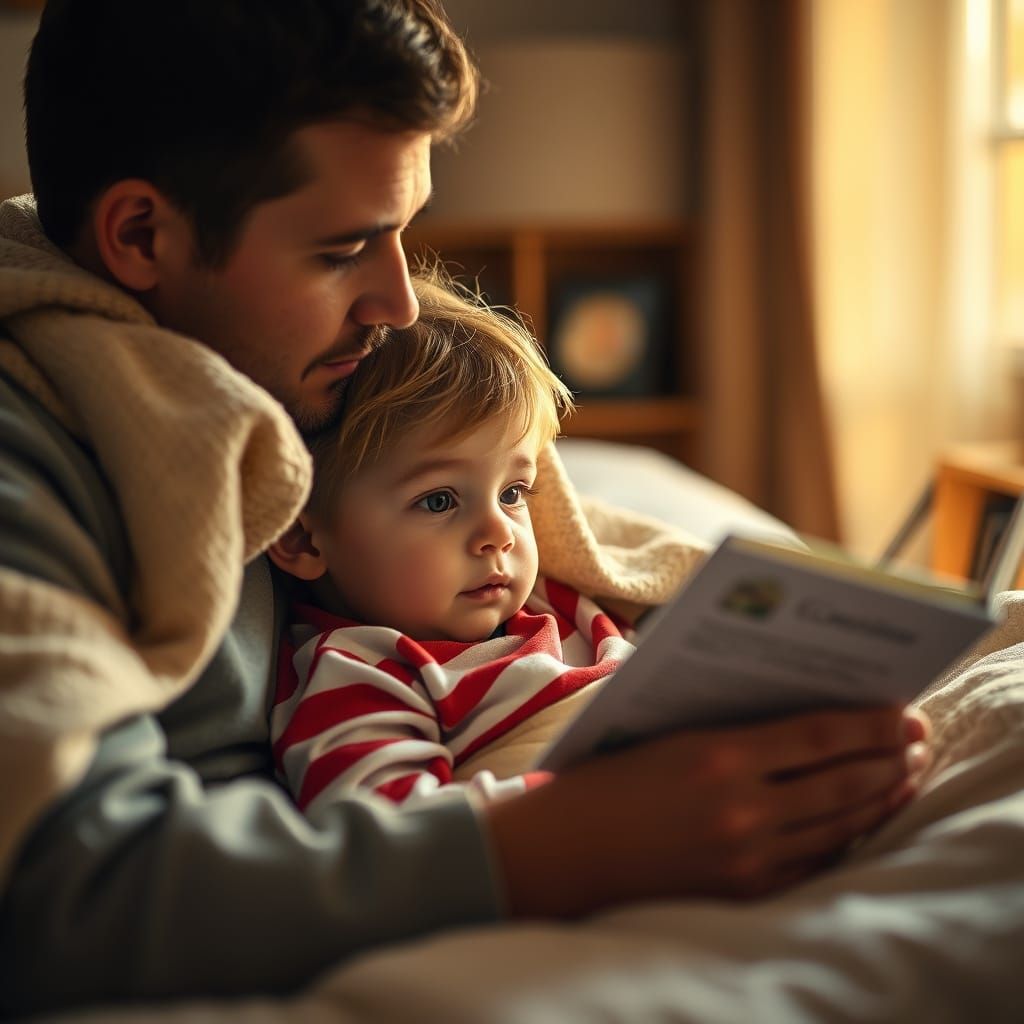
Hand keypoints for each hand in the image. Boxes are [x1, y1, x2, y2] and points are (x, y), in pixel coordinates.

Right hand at [485, 705, 929, 916]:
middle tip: (918, 737)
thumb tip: (798, 709)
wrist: (566, 849)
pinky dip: (848, 835)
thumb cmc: (606, 775)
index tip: (904, 710)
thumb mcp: (667, 731)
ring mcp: (747, 854)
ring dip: (881, 796)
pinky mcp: (744, 887)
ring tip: (906, 774)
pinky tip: (864, 816)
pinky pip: (814, 859)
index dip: (871, 723)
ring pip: (839, 823)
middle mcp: (742, 807)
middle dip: (891, 757)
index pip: (820, 735)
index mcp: (718, 754)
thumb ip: (732, 723)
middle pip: (843, 780)